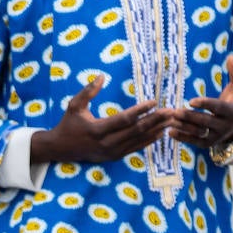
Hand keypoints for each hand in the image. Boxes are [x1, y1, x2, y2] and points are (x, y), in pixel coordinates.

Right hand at [31, 76, 171, 164]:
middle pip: (136, 131)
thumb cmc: (68, 124)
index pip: (124, 119)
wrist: (61, 149)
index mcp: (97, 130)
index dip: (141, 110)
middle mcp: (107, 144)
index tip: (154, 101)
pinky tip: (159, 133)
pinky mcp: (114, 157)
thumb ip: (88, 91)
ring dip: (156, 130)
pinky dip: (148, 141)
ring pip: (138, 141)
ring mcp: (112, 152)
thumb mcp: (74, 105)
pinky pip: (135, 148)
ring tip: (170, 121)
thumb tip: (102, 76)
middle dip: (155, 120)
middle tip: (170, 111)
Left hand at [167, 54, 232, 147]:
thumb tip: (232, 56)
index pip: (218, 108)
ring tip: (170, 120)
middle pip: (205, 122)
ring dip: (184, 127)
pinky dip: (183, 138)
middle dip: (190, 117)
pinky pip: (194, 142)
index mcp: (232, 112)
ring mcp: (215, 137)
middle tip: (175, 111)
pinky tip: (170, 132)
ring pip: (198, 133)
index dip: (205, 104)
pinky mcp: (207, 144)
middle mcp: (224, 126)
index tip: (191, 101)